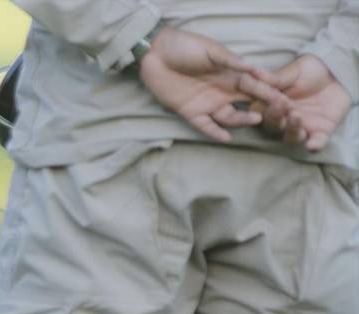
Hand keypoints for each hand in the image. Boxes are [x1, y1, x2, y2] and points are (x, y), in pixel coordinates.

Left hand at [139, 27, 285, 142]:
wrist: (156, 54)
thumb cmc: (185, 47)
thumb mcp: (211, 50)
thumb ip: (231, 61)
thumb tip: (254, 69)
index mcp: (230, 74)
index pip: (254, 85)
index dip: (269, 91)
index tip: (285, 98)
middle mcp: (223, 91)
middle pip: (247, 103)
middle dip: (263, 108)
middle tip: (279, 114)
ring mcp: (207, 103)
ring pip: (229, 116)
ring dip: (243, 119)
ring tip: (256, 119)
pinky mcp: (190, 112)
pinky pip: (205, 126)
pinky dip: (215, 132)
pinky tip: (227, 137)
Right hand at [255, 55, 351, 151]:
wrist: (336, 74)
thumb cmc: (309, 72)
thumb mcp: (292, 71)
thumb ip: (275, 77)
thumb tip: (253, 71)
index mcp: (271, 106)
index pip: (258, 111)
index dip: (260, 106)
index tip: (267, 95)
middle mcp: (283, 120)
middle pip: (272, 127)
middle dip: (275, 117)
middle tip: (283, 104)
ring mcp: (301, 128)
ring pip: (291, 138)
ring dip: (292, 131)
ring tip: (296, 116)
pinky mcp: (320, 132)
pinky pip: (316, 143)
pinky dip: (314, 146)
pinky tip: (312, 145)